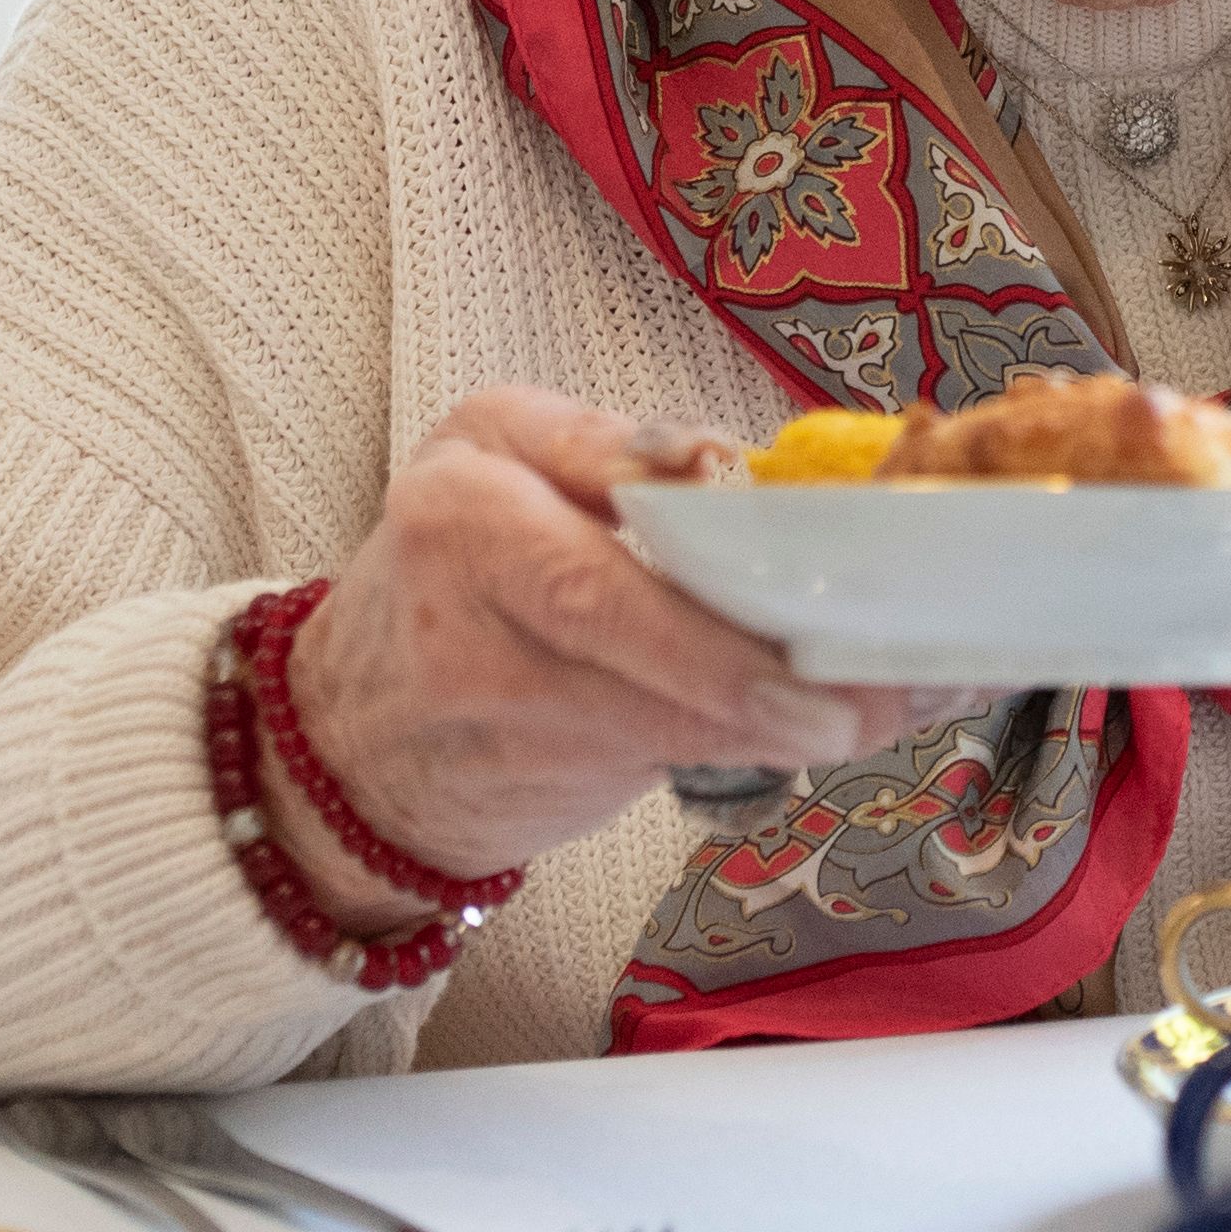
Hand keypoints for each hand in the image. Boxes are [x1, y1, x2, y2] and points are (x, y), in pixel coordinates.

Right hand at [270, 391, 921, 922]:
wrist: (351, 729)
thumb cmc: (459, 570)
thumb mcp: (502, 460)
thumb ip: (607, 451)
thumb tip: (731, 459)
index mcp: (467, 493)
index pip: (594, 529)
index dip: (701, 565)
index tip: (806, 589)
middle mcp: (461, 597)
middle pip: (624, 628)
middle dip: (755, 668)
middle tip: (867, 693)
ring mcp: (491, 704)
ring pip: (655, 716)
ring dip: (777, 722)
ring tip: (880, 711)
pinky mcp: (529, 781)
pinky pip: (659, 759)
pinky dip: (751, 750)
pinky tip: (824, 734)